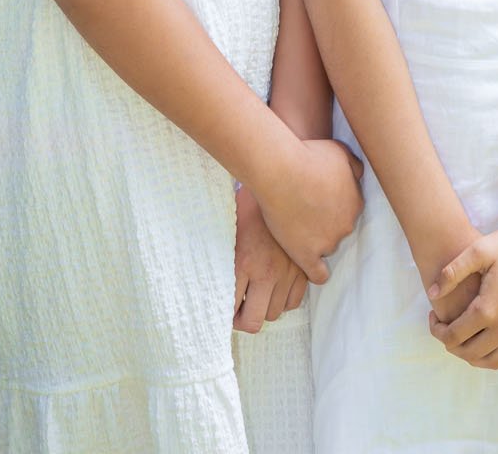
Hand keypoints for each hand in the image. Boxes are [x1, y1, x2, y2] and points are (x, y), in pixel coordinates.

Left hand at [233, 185, 307, 331]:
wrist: (283, 176)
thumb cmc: (249, 197)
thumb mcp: (227, 220)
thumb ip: (219, 248)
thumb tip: (193, 263)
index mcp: (243, 261)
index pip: (230, 309)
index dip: (224, 314)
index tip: (222, 308)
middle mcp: (266, 271)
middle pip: (254, 321)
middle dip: (243, 319)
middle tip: (238, 308)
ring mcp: (288, 271)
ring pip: (276, 312)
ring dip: (264, 307)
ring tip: (256, 293)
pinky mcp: (304, 266)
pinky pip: (296, 300)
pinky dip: (285, 298)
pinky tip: (275, 285)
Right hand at [256, 137, 362, 285]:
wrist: (282, 171)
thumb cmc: (310, 156)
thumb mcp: (340, 152)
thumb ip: (354, 166)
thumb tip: (359, 175)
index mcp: (355, 203)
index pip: (349, 210)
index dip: (334, 204)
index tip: (319, 198)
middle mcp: (346, 226)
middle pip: (339, 229)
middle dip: (326, 222)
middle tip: (306, 208)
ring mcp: (327, 243)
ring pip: (327, 247)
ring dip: (316, 239)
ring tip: (297, 226)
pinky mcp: (306, 255)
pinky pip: (318, 274)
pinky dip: (317, 272)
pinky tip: (309, 265)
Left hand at [427, 224, 497, 370]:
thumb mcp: (478, 250)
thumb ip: (452, 272)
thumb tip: (431, 294)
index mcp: (487, 309)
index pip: (453, 336)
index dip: (437, 331)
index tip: (434, 319)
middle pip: (470, 354)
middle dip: (452, 346)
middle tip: (446, 331)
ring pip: (494, 362)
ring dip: (474, 357)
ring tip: (466, 341)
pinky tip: (493, 349)